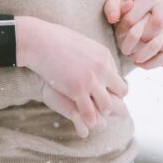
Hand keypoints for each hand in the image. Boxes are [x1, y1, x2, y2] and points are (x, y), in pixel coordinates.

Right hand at [15, 16, 128, 138]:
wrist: (40, 41)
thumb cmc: (55, 40)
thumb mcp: (81, 44)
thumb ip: (91, 56)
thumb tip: (95, 62)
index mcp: (105, 56)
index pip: (118, 78)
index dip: (110, 87)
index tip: (100, 91)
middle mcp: (102, 68)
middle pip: (122, 92)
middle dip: (114, 100)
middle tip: (102, 104)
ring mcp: (91, 80)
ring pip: (108, 106)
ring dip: (102, 112)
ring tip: (95, 115)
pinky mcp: (77, 90)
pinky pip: (90, 113)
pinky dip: (89, 120)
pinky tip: (86, 122)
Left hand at [104, 0, 162, 70]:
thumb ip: (112, 7)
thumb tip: (113, 19)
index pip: (135, 19)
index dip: (123, 32)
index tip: (119, 37)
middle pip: (157, 28)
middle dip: (140, 46)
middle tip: (130, 56)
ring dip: (155, 56)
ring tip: (140, 62)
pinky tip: (159, 65)